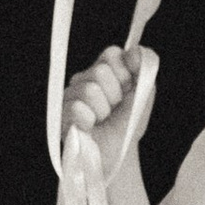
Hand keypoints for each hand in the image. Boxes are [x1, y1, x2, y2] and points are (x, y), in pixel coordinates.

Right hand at [61, 43, 153, 183]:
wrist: (119, 153)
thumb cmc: (129, 123)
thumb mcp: (144, 94)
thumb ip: (143, 69)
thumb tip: (135, 51)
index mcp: (104, 69)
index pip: (111, 54)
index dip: (124, 74)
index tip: (128, 90)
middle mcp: (84, 78)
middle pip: (100, 71)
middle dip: (115, 95)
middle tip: (114, 109)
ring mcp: (70, 95)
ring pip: (90, 90)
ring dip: (104, 110)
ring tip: (102, 119)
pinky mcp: (61, 114)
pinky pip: (77, 108)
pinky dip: (90, 121)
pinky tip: (90, 127)